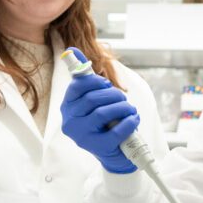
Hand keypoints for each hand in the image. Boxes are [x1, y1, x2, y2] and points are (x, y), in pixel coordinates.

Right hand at [60, 49, 139, 173]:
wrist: (115, 153)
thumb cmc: (105, 122)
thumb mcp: (94, 98)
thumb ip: (84, 76)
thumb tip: (71, 50)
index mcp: (67, 107)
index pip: (77, 86)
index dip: (97, 82)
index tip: (108, 85)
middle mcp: (70, 122)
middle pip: (92, 98)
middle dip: (113, 94)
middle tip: (123, 98)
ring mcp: (82, 137)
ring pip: (102, 113)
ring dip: (123, 107)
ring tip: (130, 109)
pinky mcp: (97, 148)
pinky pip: (115, 131)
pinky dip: (129, 122)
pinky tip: (134, 119)